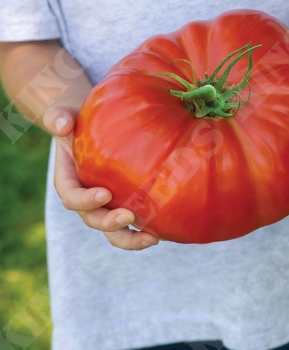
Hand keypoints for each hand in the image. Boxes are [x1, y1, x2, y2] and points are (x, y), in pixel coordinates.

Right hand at [43, 106, 159, 249]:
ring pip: (114, 231)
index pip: (71, 197)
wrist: (90, 128)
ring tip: (153, 238)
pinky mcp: (123, 202)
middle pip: (94, 220)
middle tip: (129, 217)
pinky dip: (145, 229)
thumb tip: (61, 126)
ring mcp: (105, 204)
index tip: (104, 193)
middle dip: (110, 223)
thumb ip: (58, 119)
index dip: (85, 200)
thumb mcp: (64, 116)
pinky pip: (132, 222)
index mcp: (68, 181)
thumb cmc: (77, 122)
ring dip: (131, 238)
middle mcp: (86, 198)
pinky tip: (164, 229)